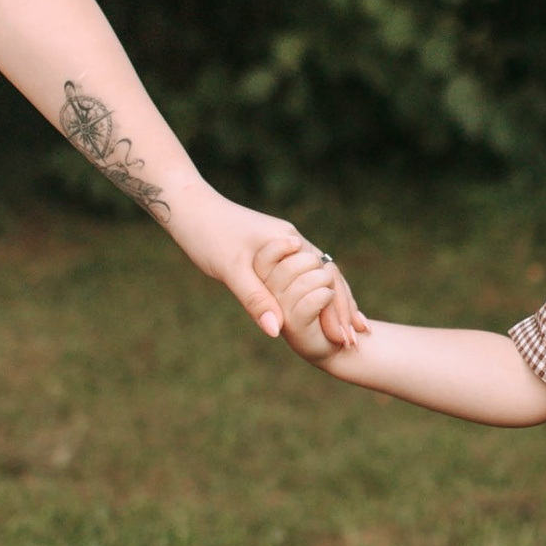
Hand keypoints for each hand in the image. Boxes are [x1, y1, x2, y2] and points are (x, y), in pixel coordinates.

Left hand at [181, 191, 368, 348]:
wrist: (188, 206)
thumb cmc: (207, 234)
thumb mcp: (230, 270)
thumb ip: (255, 299)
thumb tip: (277, 331)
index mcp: (289, 241)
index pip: (327, 278)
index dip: (338, 308)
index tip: (346, 336)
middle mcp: (293, 240)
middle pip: (329, 276)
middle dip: (343, 307)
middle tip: (356, 338)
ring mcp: (284, 243)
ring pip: (318, 275)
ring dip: (333, 301)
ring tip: (348, 328)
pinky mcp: (272, 248)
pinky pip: (302, 274)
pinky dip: (314, 293)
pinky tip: (316, 307)